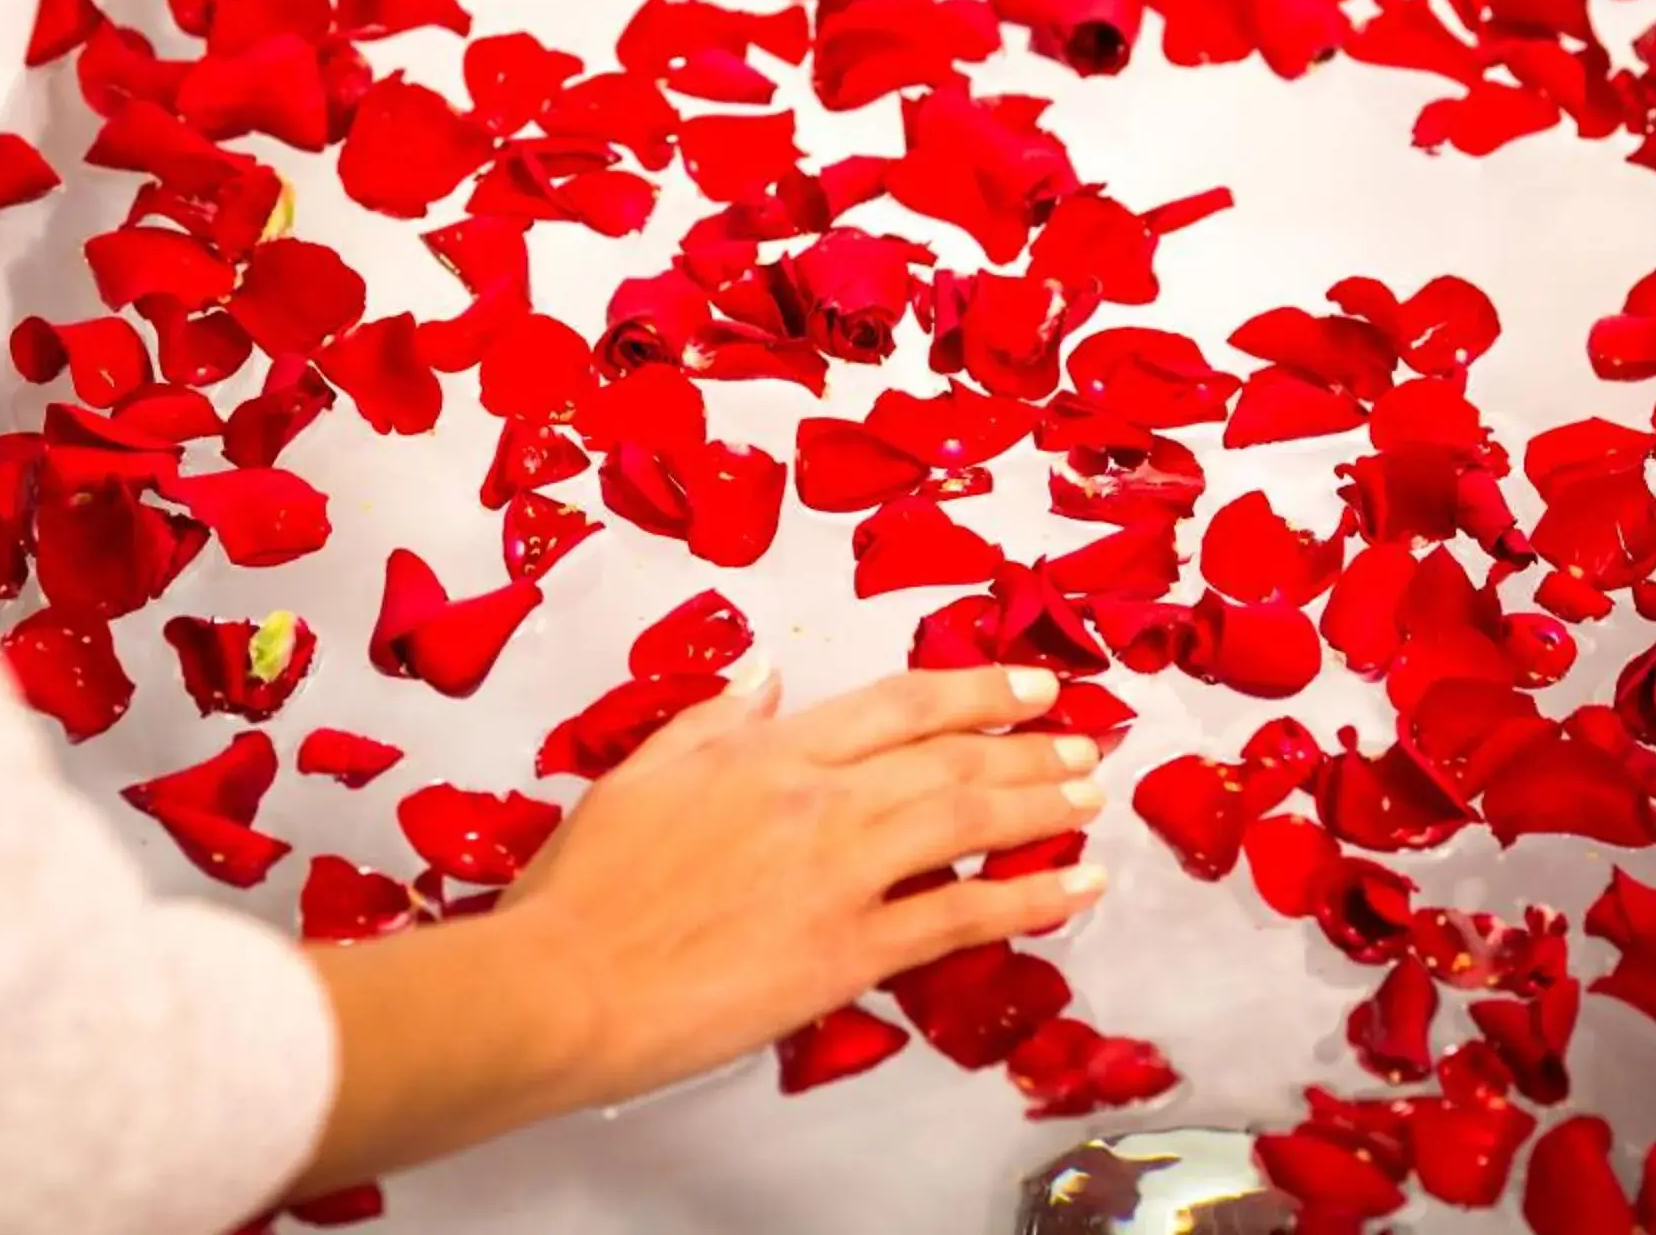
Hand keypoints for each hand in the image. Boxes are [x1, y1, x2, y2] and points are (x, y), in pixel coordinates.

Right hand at [494, 663, 1106, 1111]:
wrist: (565, 982)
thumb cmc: (584, 888)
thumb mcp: (639, 773)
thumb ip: (711, 720)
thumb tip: (764, 673)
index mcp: (765, 751)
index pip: (896, 704)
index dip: (974, 691)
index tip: (1028, 687)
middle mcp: (817, 800)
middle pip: (947, 756)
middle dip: (1026, 746)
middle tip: (1082, 744)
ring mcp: (839, 875)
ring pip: (966, 820)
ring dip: (1040, 805)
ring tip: (1090, 798)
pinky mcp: (847, 952)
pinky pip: (958, 916)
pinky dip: (1027, 898)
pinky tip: (1074, 889)